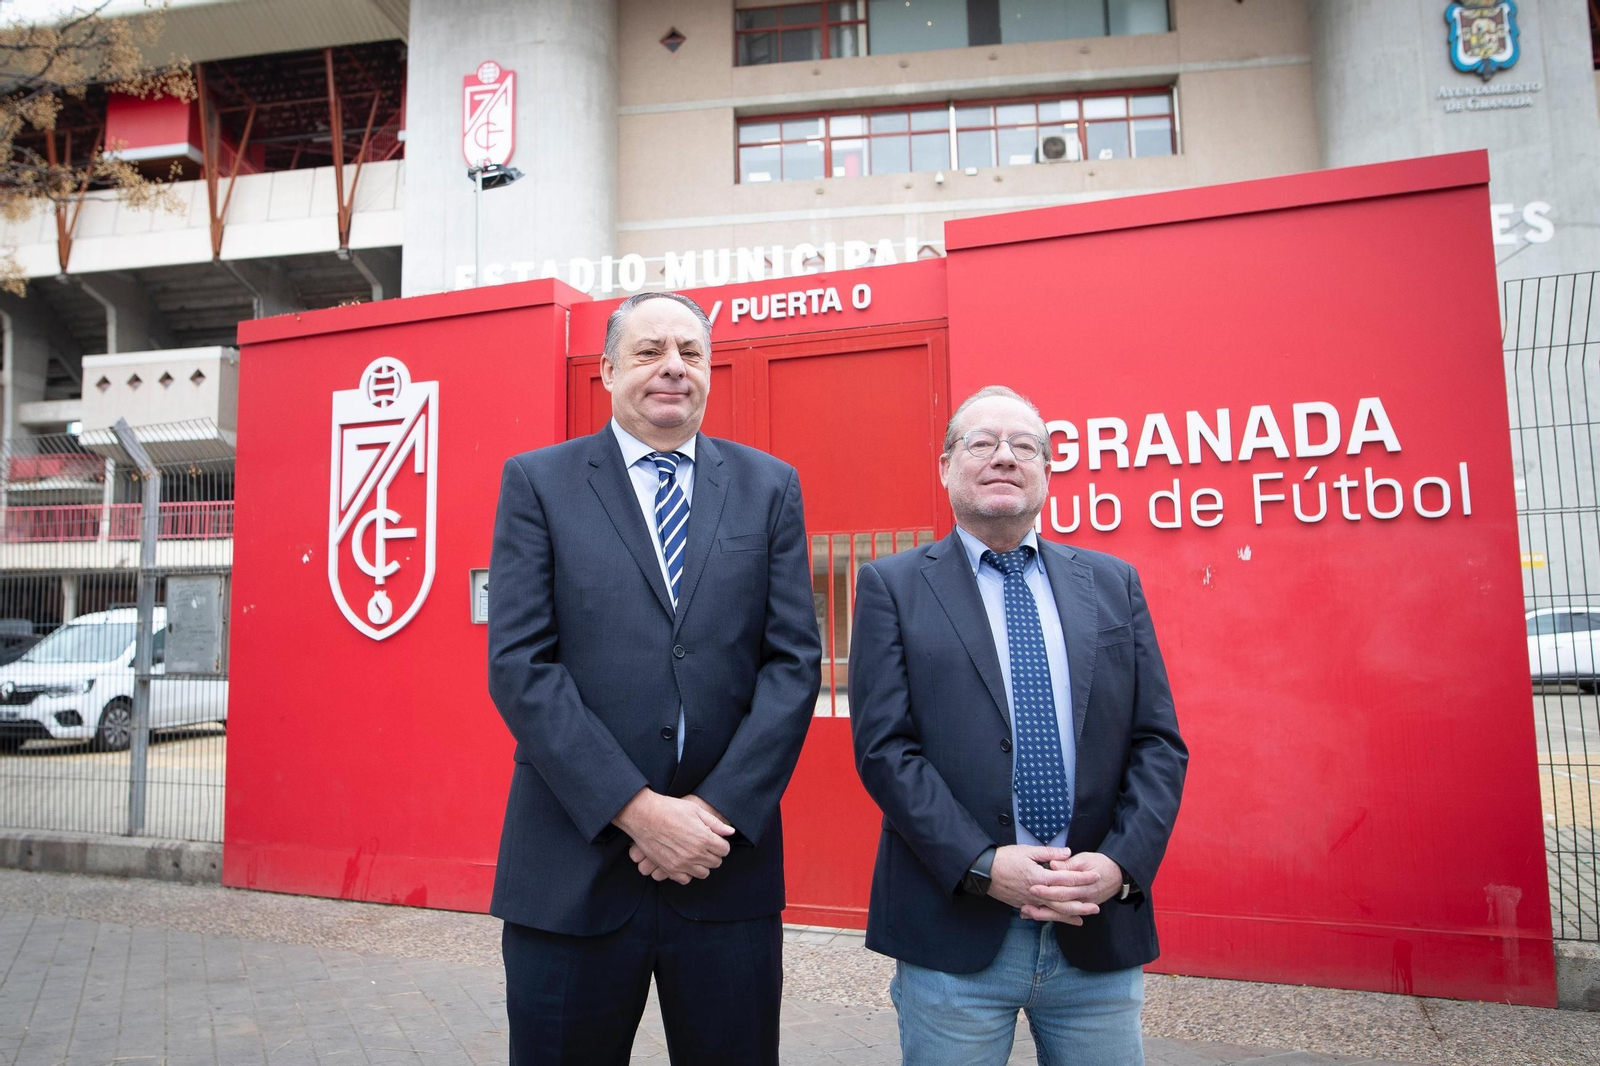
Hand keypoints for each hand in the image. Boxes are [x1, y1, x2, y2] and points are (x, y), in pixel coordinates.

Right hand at [613, 789, 733, 884]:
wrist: (643, 815)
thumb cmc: (669, 809)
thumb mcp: (695, 809)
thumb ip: (715, 823)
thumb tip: (730, 832)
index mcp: (704, 838)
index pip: (725, 850)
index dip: (721, 844)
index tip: (715, 839)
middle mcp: (695, 854)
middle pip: (716, 862)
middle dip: (714, 854)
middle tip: (705, 845)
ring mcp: (682, 863)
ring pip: (703, 873)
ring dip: (702, 865)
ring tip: (695, 853)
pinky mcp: (669, 869)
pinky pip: (686, 879)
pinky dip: (687, 873)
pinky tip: (683, 861)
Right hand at [983, 845, 1099, 925]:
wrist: (984, 872)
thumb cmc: (1005, 859)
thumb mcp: (1028, 851)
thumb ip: (1049, 853)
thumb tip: (1067, 853)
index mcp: (1040, 876)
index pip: (1067, 878)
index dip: (1083, 878)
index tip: (1095, 876)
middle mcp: (1037, 892)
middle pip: (1063, 901)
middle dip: (1081, 905)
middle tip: (1096, 907)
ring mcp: (1030, 900)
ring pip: (1053, 911)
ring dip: (1069, 915)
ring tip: (1083, 918)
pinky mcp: (1023, 905)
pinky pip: (1041, 913)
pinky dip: (1052, 917)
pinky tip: (1059, 919)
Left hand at [1022, 852, 1122, 922]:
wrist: (1118, 875)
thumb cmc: (1100, 864)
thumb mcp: (1085, 859)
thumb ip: (1069, 864)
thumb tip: (1053, 865)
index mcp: (1082, 885)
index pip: (1062, 889)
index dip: (1047, 889)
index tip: (1032, 887)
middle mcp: (1082, 898)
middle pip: (1060, 904)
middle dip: (1041, 905)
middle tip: (1024, 904)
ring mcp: (1081, 904)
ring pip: (1060, 913)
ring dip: (1043, 914)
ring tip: (1026, 913)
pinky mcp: (1079, 907)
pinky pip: (1064, 914)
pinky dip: (1050, 916)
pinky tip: (1035, 915)